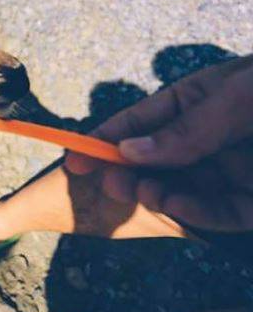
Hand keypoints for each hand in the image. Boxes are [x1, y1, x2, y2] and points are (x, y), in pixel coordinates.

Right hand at [66, 55, 252, 231]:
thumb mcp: (237, 98)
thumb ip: (186, 129)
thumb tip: (127, 150)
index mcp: (198, 100)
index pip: (141, 120)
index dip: (106, 138)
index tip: (74, 159)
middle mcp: (210, 138)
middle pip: (156, 160)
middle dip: (129, 173)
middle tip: (111, 184)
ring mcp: (233, 170)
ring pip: (184, 188)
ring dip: (158, 194)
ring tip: (144, 194)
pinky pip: (222, 212)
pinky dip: (197, 213)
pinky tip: (177, 205)